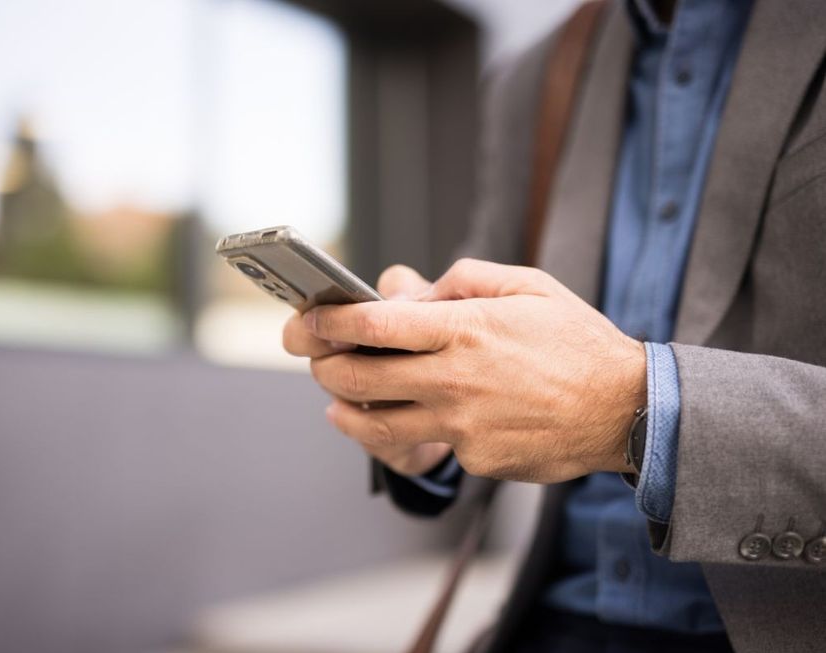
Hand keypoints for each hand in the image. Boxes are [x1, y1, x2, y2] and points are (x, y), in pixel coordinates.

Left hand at [303, 259, 646, 483]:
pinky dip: (414, 429)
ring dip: (346, 410)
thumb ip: (462, 280)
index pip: (373, 324)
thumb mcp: (526, 286)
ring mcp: (462, 425)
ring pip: (377, 425)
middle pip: (359, 378)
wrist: (626, 409)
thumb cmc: (576, 342)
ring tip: (336, 401)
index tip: (311, 318)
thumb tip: (410, 291)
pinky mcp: (475, 458)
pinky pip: (430, 443)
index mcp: (465, 329)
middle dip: (324, 367)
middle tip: (316, 359)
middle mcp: (455, 379)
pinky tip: (416, 417)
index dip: (330, 320)